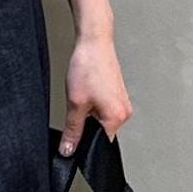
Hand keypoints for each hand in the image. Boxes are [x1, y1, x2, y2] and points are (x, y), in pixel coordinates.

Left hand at [58, 34, 131, 154]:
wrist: (93, 42)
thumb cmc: (88, 66)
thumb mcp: (75, 104)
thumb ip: (73, 130)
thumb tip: (68, 150)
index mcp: (116, 117)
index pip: (100, 145)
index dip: (84, 144)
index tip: (73, 136)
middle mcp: (124, 111)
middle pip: (100, 133)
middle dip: (85, 126)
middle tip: (77, 106)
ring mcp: (122, 102)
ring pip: (101, 120)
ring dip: (88, 114)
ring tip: (83, 94)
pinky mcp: (117, 94)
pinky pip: (103, 109)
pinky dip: (92, 105)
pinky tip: (86, 91)